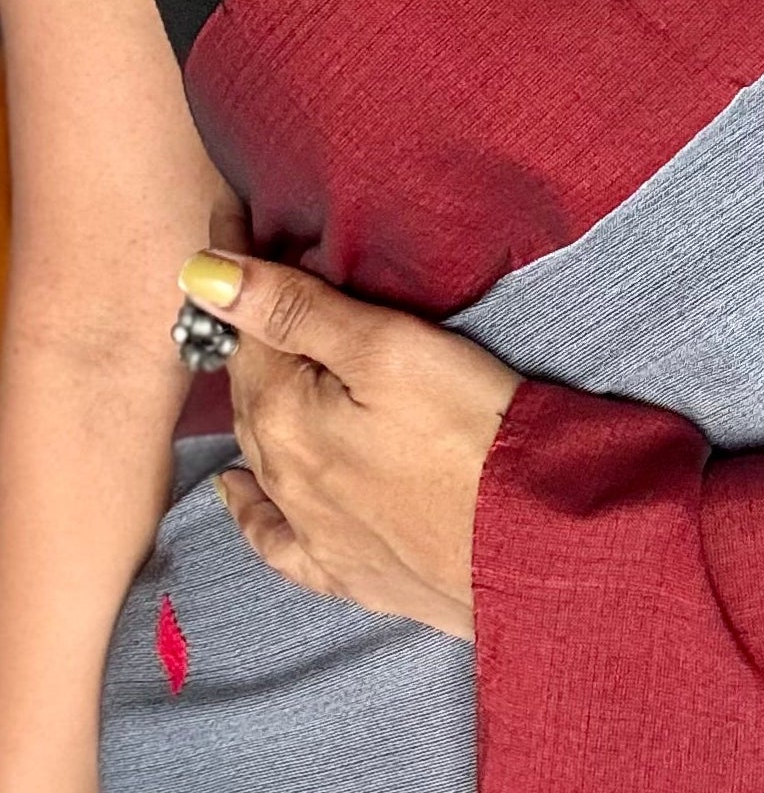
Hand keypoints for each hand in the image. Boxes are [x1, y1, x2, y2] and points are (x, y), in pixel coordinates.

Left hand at [179, 222, 519, 640]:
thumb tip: (200, 275)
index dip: (241, 275)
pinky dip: (249, 510)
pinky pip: (274, 539)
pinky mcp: (348, 571)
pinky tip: (237, 491)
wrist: (534, 540)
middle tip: (260, 285)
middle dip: (250, 337)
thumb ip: (294, 309)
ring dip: (253, 406)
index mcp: (280, 414)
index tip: (237, 221)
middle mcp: (280, 476)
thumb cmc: (472, 432)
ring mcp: (311, 530)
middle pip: (249, 390)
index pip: (243, 329)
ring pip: (258, 454)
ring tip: (262, 366)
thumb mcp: (390, 347)